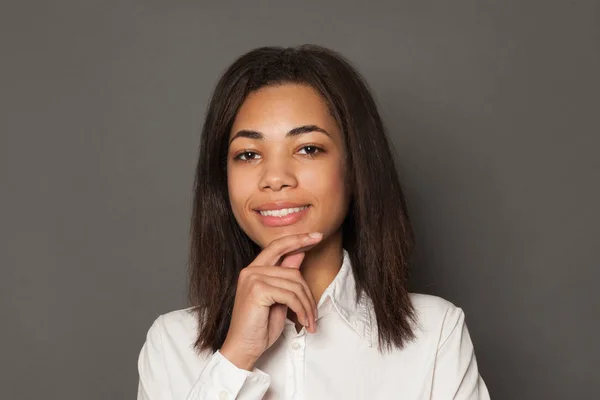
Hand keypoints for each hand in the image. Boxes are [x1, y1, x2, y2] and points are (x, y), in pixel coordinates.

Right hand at [220, 232, 321, 369]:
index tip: (317, 235)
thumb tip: (299, 253)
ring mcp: (252, 278)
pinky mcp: (257, 290)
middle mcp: (251, 270)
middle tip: (313, 313)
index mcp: (254, 269)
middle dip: (308, 293)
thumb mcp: (278, 298)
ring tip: (308, 322)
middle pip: (293, 271)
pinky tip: (301, 322)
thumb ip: (286, 276)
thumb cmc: (259, 326)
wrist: (243, 348)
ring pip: (294, 284)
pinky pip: (290, 295)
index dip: (298, 239)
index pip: (278, 246)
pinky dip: (301, 310)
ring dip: (307, 306)